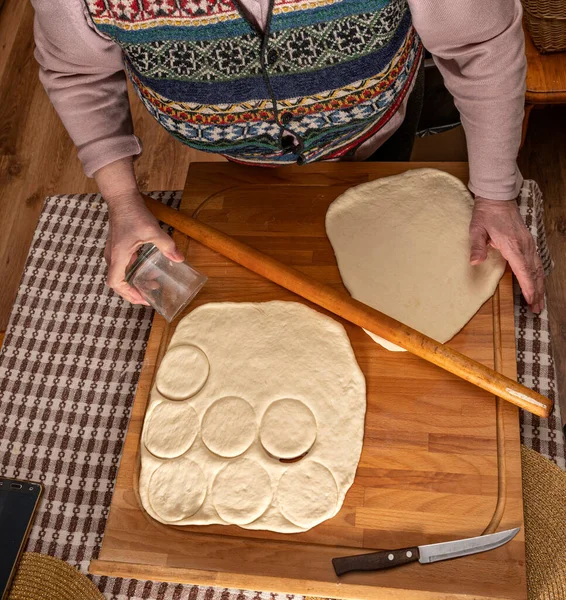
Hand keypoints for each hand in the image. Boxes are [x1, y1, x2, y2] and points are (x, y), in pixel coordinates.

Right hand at [105, 191, 183, 304]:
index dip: (128, 294)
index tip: (143, 298)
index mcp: (118, 256)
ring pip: (121, 273)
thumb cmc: (133, 213)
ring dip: (135, 281)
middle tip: (149, 296)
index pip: (116, 283)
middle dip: (134, 291)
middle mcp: (113, 256)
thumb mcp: (153, 231)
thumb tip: (179, 259)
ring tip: (153, 282)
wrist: (122, 198)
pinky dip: (134, 270)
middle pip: (118, 282)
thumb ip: (167, 246)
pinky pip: (124, 264)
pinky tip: (148, 267)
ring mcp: (114, 251)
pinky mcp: (118, 246)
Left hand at [469, 197, 543, 313]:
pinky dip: (538, 275)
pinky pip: (536, 262)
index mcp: (512, 246)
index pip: (523, 270)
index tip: (530, 300)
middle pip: (534, 273)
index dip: (527, 287)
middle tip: (536, 310)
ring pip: (538, 269)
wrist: (497, 198)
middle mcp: (524, 246)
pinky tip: (538, 283)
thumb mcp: (476, 229)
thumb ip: (477, 246)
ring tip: (539, 302)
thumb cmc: (485, 215)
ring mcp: (528, 244)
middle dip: (536, 292)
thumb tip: (474, 262)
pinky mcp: (528, 242)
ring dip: (540, 286)